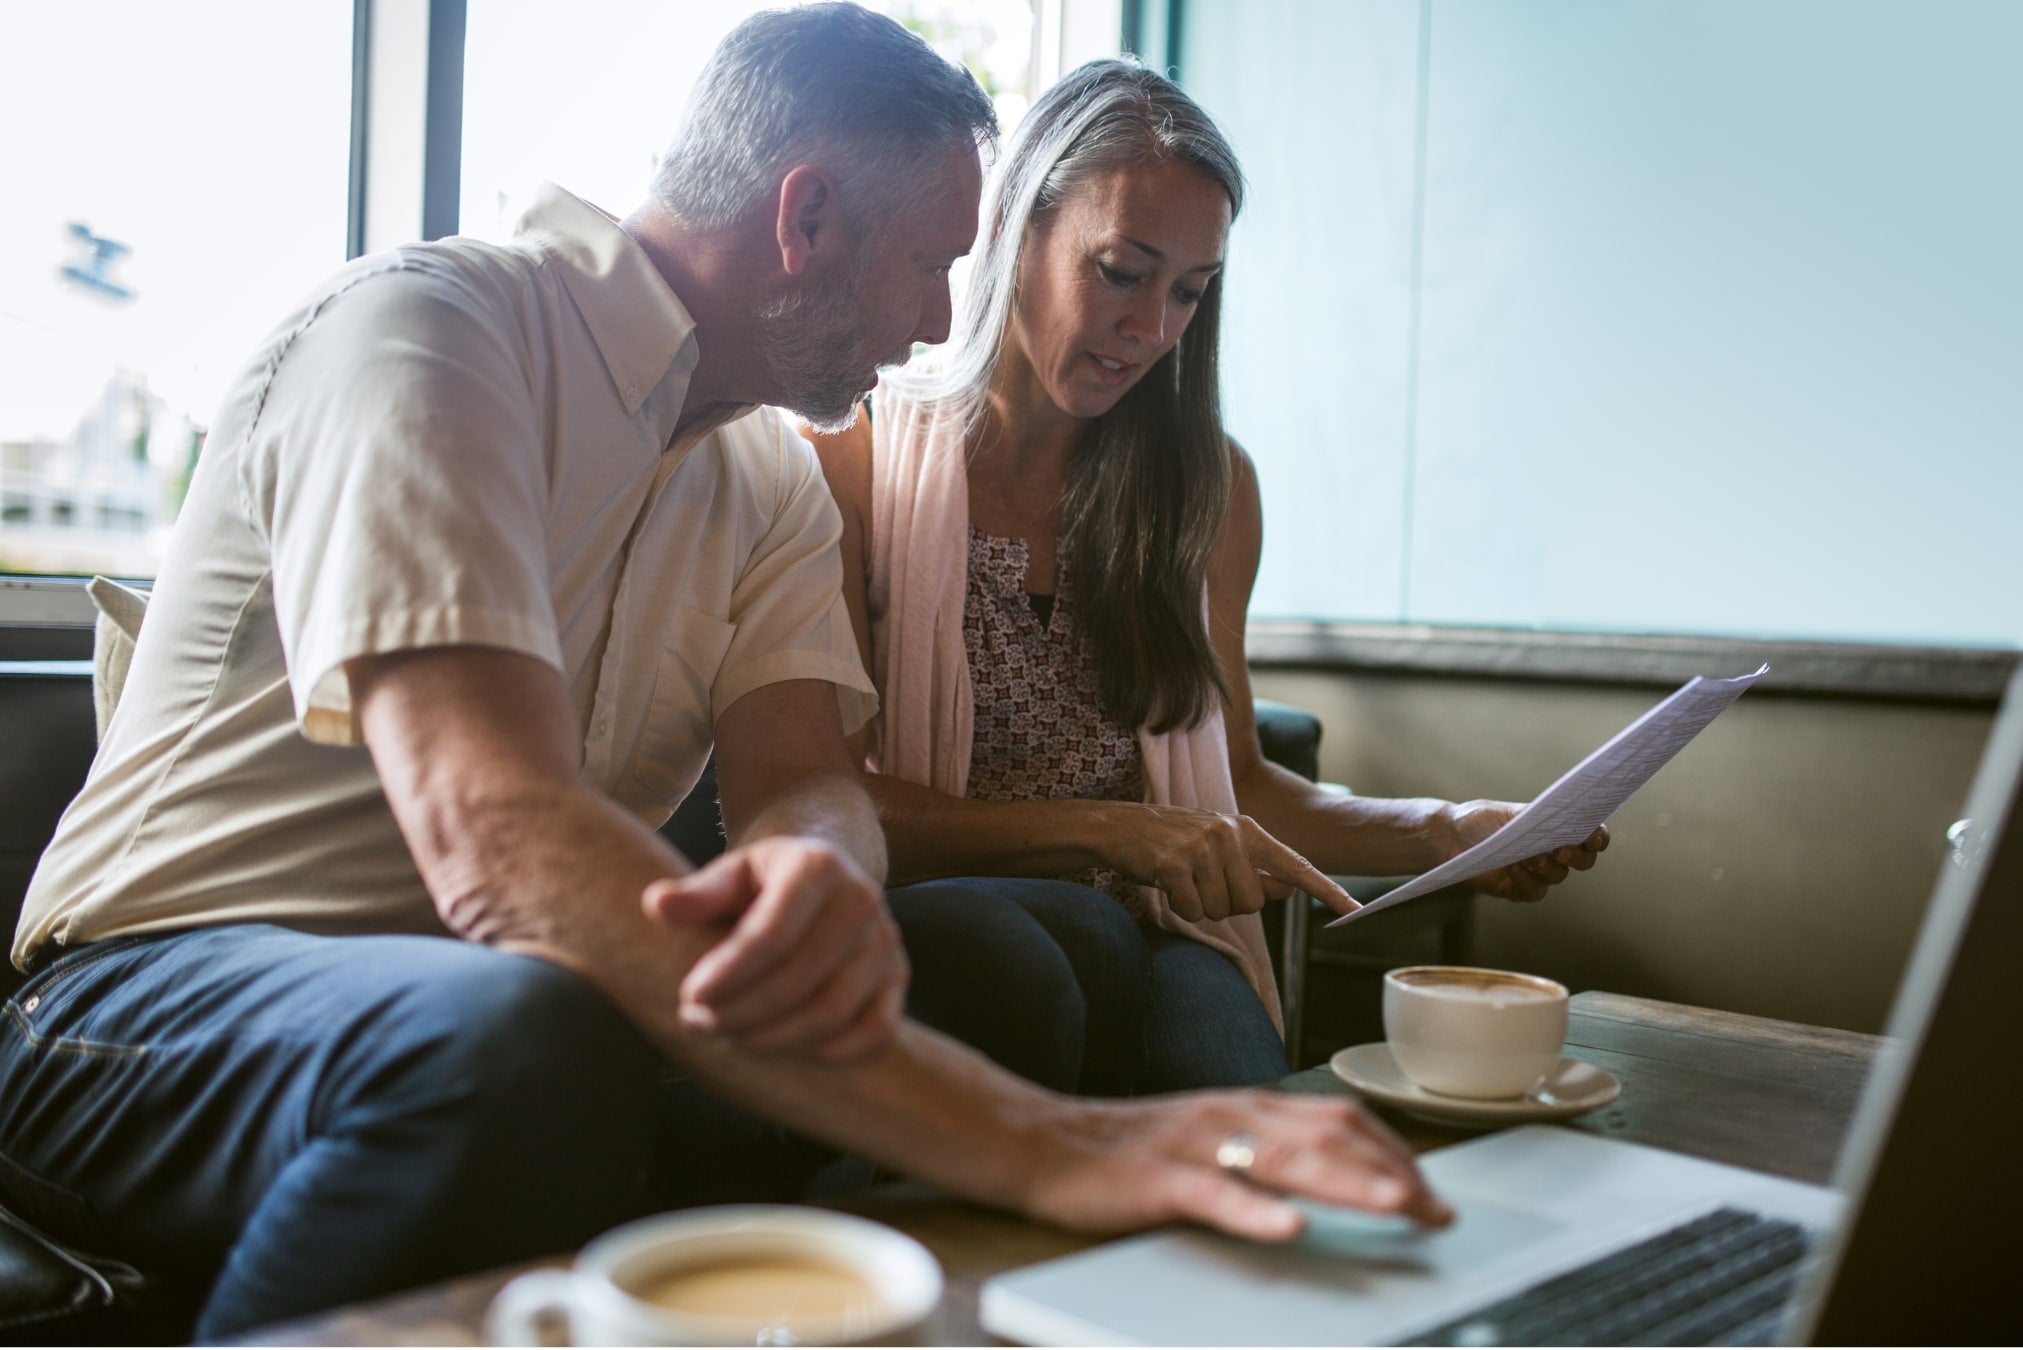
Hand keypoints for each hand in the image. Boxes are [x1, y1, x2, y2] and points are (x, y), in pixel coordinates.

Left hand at [641, 837, 906, 1061]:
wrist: (826, 879)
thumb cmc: (766, 882)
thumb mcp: (731, 874)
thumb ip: (698, 894)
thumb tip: (656, 904)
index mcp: (818, 865)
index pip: (771, 934)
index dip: (727, 975)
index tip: (688, 998)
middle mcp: (862, 900)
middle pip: (798, 979)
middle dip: (741, 1012)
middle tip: (697, 1023)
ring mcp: (886, 941)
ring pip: (831, 1013)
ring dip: (773, 1038)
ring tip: (729, 1036)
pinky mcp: (899, 977)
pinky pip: (874, 1031)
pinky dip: (829, 1051)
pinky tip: (783, 1047)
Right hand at [1021, 1090, 1451, 1239]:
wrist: (1042, 1141)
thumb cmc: (1130, 1151)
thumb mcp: (1212, 1139)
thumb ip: (1267, 1151)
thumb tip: (1337, 1177)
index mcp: (1249, 1106)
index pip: (1342, 1119)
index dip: (1395, 1153)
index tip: (1433, 1192)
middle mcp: (1232, 1115)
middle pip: (1330, 1136)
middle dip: (1392, 1172)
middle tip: (1435, 1212)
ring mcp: (1197, 1145)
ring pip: (1286, 1159)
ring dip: (1348, 1183)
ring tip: (1395, 1206)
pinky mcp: (1158, 1179)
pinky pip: (1215, 1195)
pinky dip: (1257, 1212)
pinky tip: (1289, 1228)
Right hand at [1104, 803, 1355, 921]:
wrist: (1119, 826)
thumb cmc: (1173, 841)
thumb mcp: (1218, 847)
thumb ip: (1254, 868)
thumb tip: (1288, 888)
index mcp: (1247, 830)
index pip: (1295, 864)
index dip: (1326, 890)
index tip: (1355, 909)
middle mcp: (1230, 834)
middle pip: (1252, 903)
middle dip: (1227, 903)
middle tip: (1201, 881)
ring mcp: (1202, 847)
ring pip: (1222, 910)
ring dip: (1200, 906)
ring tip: (1182, 878)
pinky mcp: (1176, 864)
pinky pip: (1192, 911)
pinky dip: (1178, 907)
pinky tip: (1166, 883)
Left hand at [1451, 800, 1608, 901]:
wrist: (1450, 838)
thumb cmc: (1482, 819)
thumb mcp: (1511, 812)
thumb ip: (1539, 817)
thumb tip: (1566, 819)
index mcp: (1557, 828)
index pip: (1591, 835)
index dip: (1598, 838)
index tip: (1593, 837)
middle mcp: (1553, 852)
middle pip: (1583, 860)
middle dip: (1575, 855)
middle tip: (1559, 849)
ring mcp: (1539, 872)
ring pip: (1558, 876)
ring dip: (1545, 866)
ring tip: (1528, 856)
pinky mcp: (1521, 889)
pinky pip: (1535, 891)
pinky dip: (1526, 879)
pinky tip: (1513, 868)